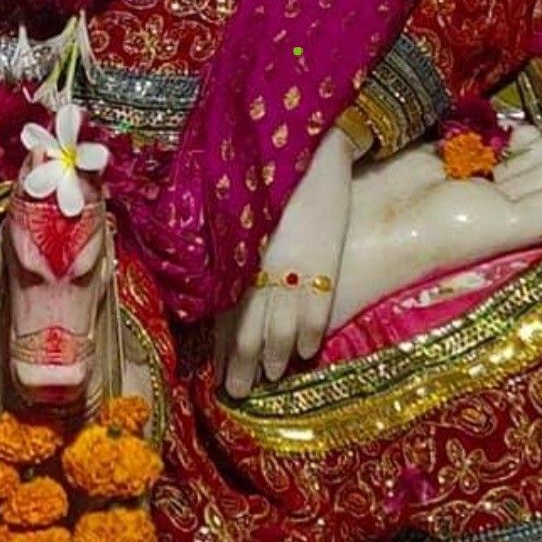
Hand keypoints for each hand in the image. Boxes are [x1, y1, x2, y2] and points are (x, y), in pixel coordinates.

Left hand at [217, 125, 356, 398]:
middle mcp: (261, 268)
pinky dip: (310, 334)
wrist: (310, 149)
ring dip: (276, 357)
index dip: (223, 347)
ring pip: (282, 327)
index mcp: (237, 256)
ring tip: (271, 378)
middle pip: (250, 330)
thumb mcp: (239, 215)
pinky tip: (306, 353)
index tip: (218, 374)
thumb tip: (216, 288)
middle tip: (238, 393)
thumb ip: (228, 252)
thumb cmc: (267, 177)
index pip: (225, 314)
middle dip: (244, 366)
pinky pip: (317, 309)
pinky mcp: (325, 262)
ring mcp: (295, 268)